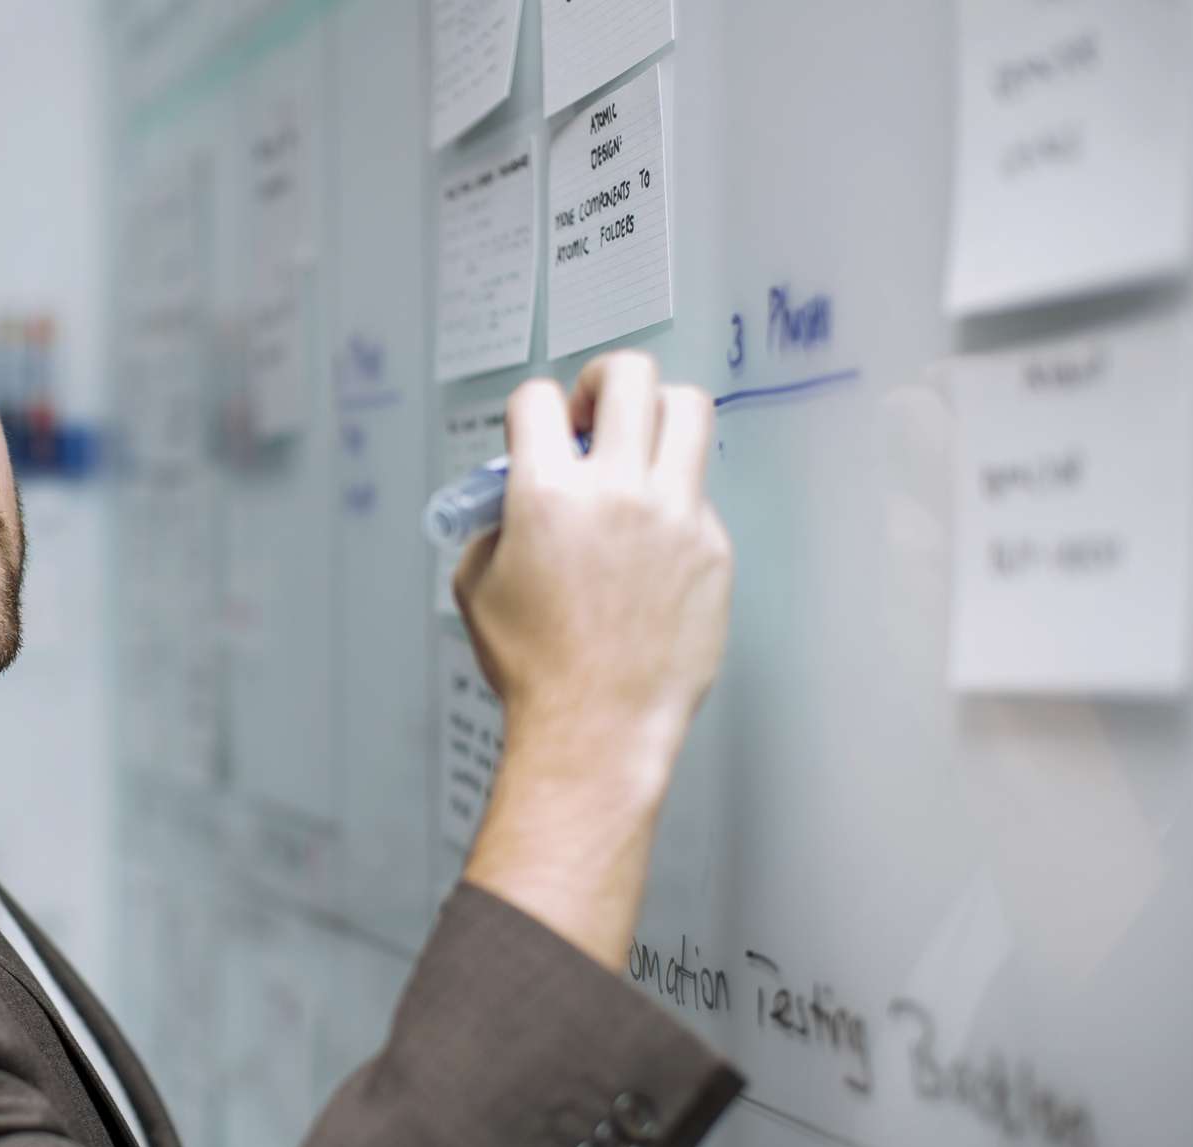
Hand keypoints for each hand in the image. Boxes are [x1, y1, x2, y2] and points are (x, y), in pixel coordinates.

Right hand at [453, 351, 730, 775]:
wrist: (597, 725)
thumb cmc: (537, 668)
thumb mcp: (479, 586)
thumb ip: (496, 526)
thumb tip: (516, 505)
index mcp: (548, 493)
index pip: (539, 397)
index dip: (534, 408)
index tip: (540, 426)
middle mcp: (617, 490)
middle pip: (631, 376)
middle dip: (606, 380)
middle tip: (597, 412)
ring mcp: (676, 515)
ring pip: (688, 412)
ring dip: (657, 417)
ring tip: (640, 450)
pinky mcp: (713, 548)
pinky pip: (699, 493)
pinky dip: (674, 499)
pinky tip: (651, 542)